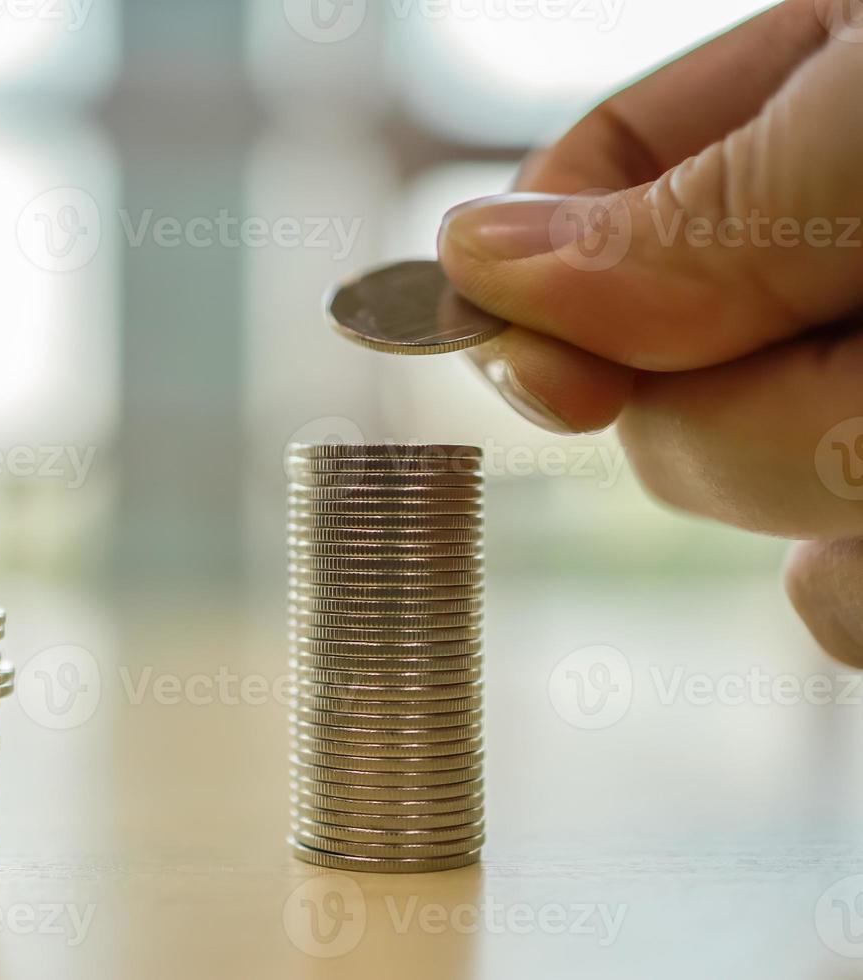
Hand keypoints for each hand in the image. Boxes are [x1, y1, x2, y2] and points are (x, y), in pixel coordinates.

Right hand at [436, 0, 862, 664]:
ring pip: (730, 488)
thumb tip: (472, 265)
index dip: (530, 286)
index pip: (582, 186)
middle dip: (717, 392)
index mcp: (788, 124)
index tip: (550, 382)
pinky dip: (848, 590)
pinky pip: (834, 608)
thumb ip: (697, 207)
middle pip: (643, 371)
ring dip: (818, 463)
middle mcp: (810, 271)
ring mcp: (853, 399)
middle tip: (861, 318)